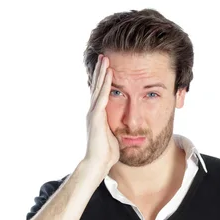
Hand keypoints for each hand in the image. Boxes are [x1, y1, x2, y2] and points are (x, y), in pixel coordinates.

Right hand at [82, 54, 119, 178]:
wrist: (98, 163)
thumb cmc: (107, 154)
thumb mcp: (114, 136)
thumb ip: (116, 127)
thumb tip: (125, 126)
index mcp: (98, 115)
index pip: (100, 93)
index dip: (103, 80)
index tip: (106, 67)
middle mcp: (93, 112)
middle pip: (96, 86)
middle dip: (100, 71)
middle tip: (103, 56)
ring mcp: (93, 113)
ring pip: (98, 88)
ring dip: (102, 73)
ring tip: (105, 58)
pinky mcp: (96, 117)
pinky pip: (102, 97)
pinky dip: (105, 84)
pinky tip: (109, 73)